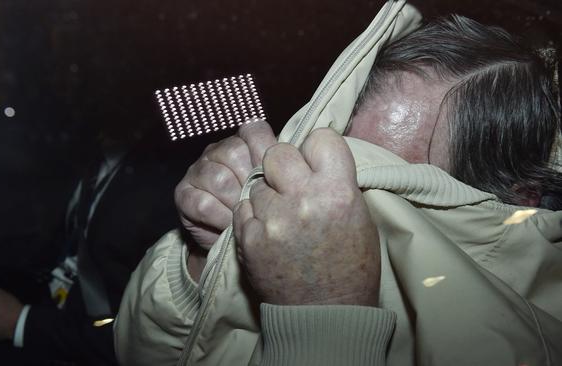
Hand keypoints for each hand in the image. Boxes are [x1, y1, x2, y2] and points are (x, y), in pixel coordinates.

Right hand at [175, 120, 276, 249]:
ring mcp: (198, 170)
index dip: (266, 152)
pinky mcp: (183, 194)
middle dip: (249, 183)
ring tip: (244, 216)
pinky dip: (219, 217)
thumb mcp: (276, 190)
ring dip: (234, 201)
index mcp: (243, 144)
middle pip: (235, 153)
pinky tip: (227, 225)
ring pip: (218, 177)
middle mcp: (218, 151)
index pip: (254, 131)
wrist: (234, 245)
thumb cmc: (260, 213)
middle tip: (259, 203)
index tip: (275, 178)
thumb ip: (284, 170)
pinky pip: (202, 202)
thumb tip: (304, 159)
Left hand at [233, 128, 380, 305]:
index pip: (320, 137)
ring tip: (282, 217)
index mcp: (337, 191)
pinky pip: (242, 208)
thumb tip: (315, 158)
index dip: (317, 148)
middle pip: (277, 152)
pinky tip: (269, 232)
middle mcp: (302, 199)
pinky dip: (253, 216)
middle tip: (289, 182)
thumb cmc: (350, 266)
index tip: (315, 161)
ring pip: (256, 183)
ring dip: (267, 195)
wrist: (326, 313)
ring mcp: (272, 219)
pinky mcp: (249, 238)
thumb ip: (336, 183)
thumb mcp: (359, 218)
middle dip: (282, 164)